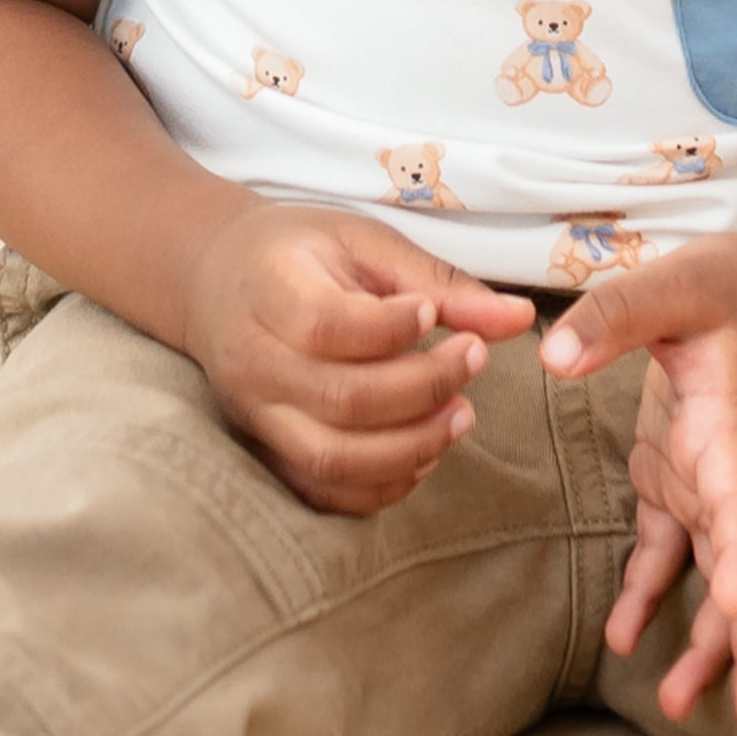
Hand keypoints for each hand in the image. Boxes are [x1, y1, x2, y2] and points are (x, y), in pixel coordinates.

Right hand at [182, 198, 533, 515]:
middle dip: (423, 388)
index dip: (392, 329)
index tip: (434, 314)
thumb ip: (440, 281)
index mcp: (271, 291)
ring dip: (411, 447)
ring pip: (333, 458)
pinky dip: (382, 486)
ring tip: (461, 415)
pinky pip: (324, 492)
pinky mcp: (266, 451)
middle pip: (342, 399)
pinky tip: (424, 452)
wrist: (215, 281)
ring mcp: (256, 416)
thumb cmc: (300, 254)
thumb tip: (520, 317)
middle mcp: (254, 362)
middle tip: (473, 358)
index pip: (329, 327)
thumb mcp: (366, 243)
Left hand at [539, 243, 736, 735]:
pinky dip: (652, 597)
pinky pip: (670, 553)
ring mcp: (705, 478)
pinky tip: (624, 643)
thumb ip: (614, 315)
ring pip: (715, 575)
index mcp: (727, 424)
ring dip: (708, 643)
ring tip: (681, 708)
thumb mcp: (674, 281)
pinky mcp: (679, 477)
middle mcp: (724, 466)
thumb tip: (554, 356)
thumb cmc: (735, 279)